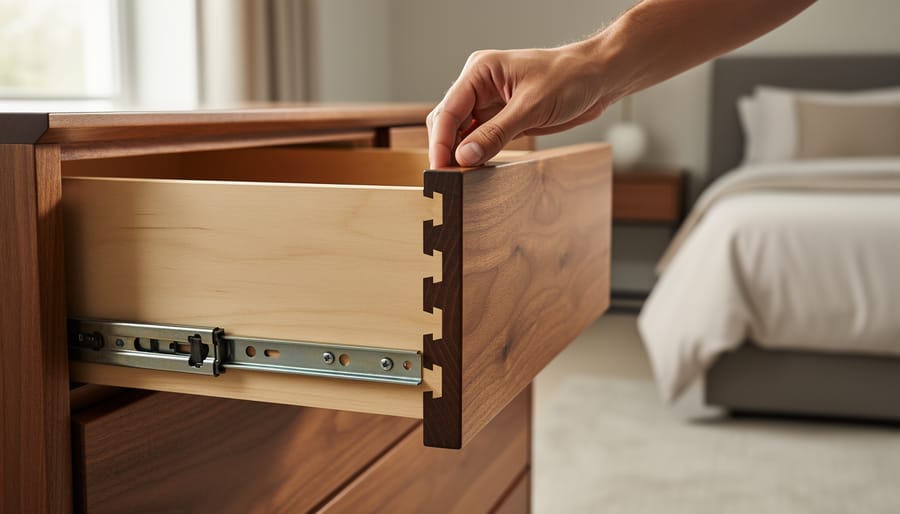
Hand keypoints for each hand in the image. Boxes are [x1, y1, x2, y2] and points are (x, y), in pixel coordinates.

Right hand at [426, 43, 611, 167]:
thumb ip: (496, 133)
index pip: (448, 110)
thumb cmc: (570, 78)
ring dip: (460, 154)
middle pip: (448, 122)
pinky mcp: (503, 119)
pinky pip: (481, 140)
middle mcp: (479, 86)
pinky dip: (476, 155)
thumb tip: (465, 156)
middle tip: (447, 179)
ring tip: (459, 179)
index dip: (441, 141)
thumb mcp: (532, 107)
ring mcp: (490, 104)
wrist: (598, 78)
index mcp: (480, 71)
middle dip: (446, 149)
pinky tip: (476, 170)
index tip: (440, 168)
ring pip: (461, 133)